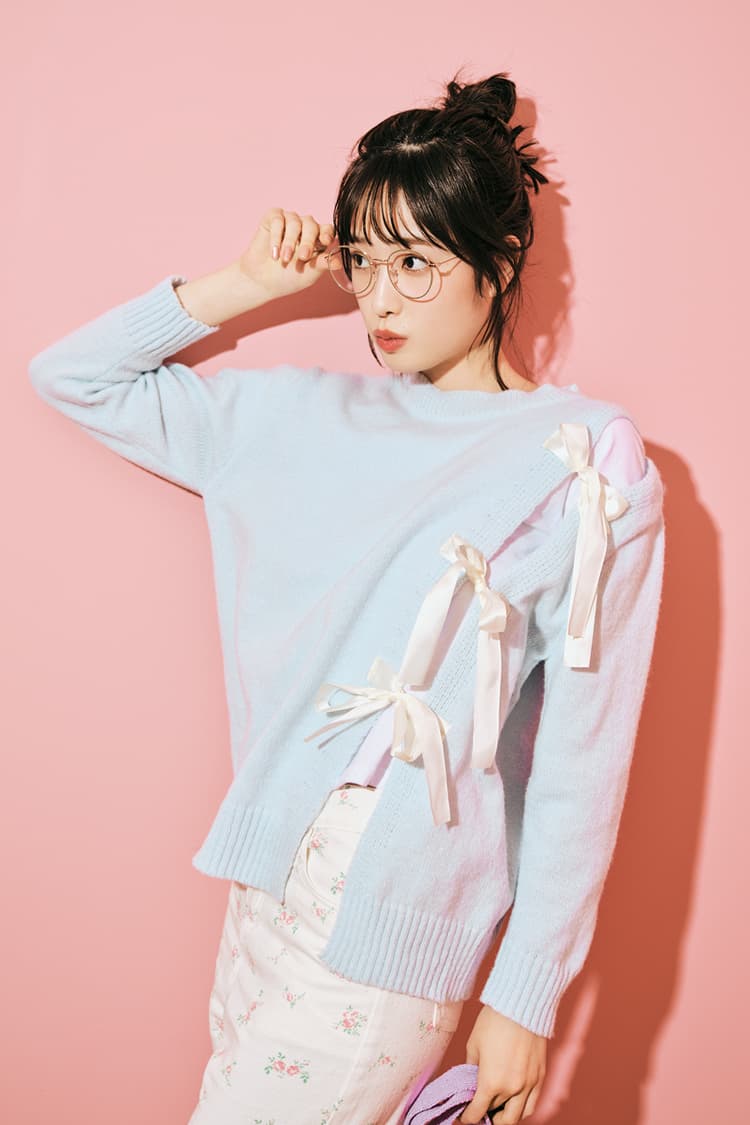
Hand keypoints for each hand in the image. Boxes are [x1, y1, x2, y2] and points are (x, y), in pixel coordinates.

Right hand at [238, 207, 338, 301]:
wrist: (262, 281)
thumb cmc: (287, 278)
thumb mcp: (308, 274)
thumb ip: (322, 264)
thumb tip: (340, 262)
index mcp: (318, 239)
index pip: (327, 230)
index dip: (327, 233)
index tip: (325, 241)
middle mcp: (305, 227)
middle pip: (311, 225)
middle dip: (308, 241)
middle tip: (302, 256)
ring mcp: (289, 221)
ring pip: (294, 222)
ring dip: (289, 242)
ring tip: (284, 259)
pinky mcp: (272, 218)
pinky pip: (277, 219)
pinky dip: (276, 237)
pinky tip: (274, 253)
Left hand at [458, 1006, 546, 1122]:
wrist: (521, 1005)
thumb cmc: (494, 1021)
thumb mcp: (474, 1044)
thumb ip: (471, 1068)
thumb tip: (470, 1080)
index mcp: (491, 1082)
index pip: (477, 1112)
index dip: (467, 1118)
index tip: (463, 1117)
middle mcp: (512, 1089)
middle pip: (498, 1117)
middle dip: (486, 1117)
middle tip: (479, 1111)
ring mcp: (529, 1084)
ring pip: (518, 1117)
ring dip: (505, 1117)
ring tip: (497, 1109)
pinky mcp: (540, 1076)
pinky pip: (532, 1104)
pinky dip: (522, 1109)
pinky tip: (514, 1102)